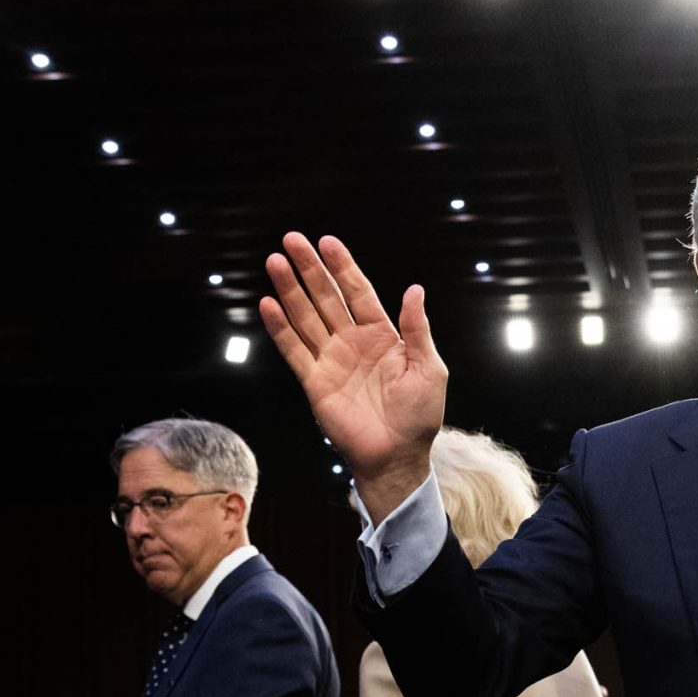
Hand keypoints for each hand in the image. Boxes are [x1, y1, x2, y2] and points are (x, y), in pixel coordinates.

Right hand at [261, 234, 445, 516]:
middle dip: (309, 269)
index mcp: (382, 336)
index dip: (343, 267)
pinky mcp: (314, 382)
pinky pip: (294, 350)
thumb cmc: (419, 416)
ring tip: (275, 262)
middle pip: (326, 297)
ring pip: (306, 317)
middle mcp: (353, 342)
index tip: (327, 242)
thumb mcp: (429, 369)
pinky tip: (268, 304)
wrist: (397, 456)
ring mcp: (331, 360)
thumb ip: (417, 329)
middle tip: (291, 240)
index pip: (358, 292)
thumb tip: (414, 289)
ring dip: (290, 290)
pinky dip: (280, 328)